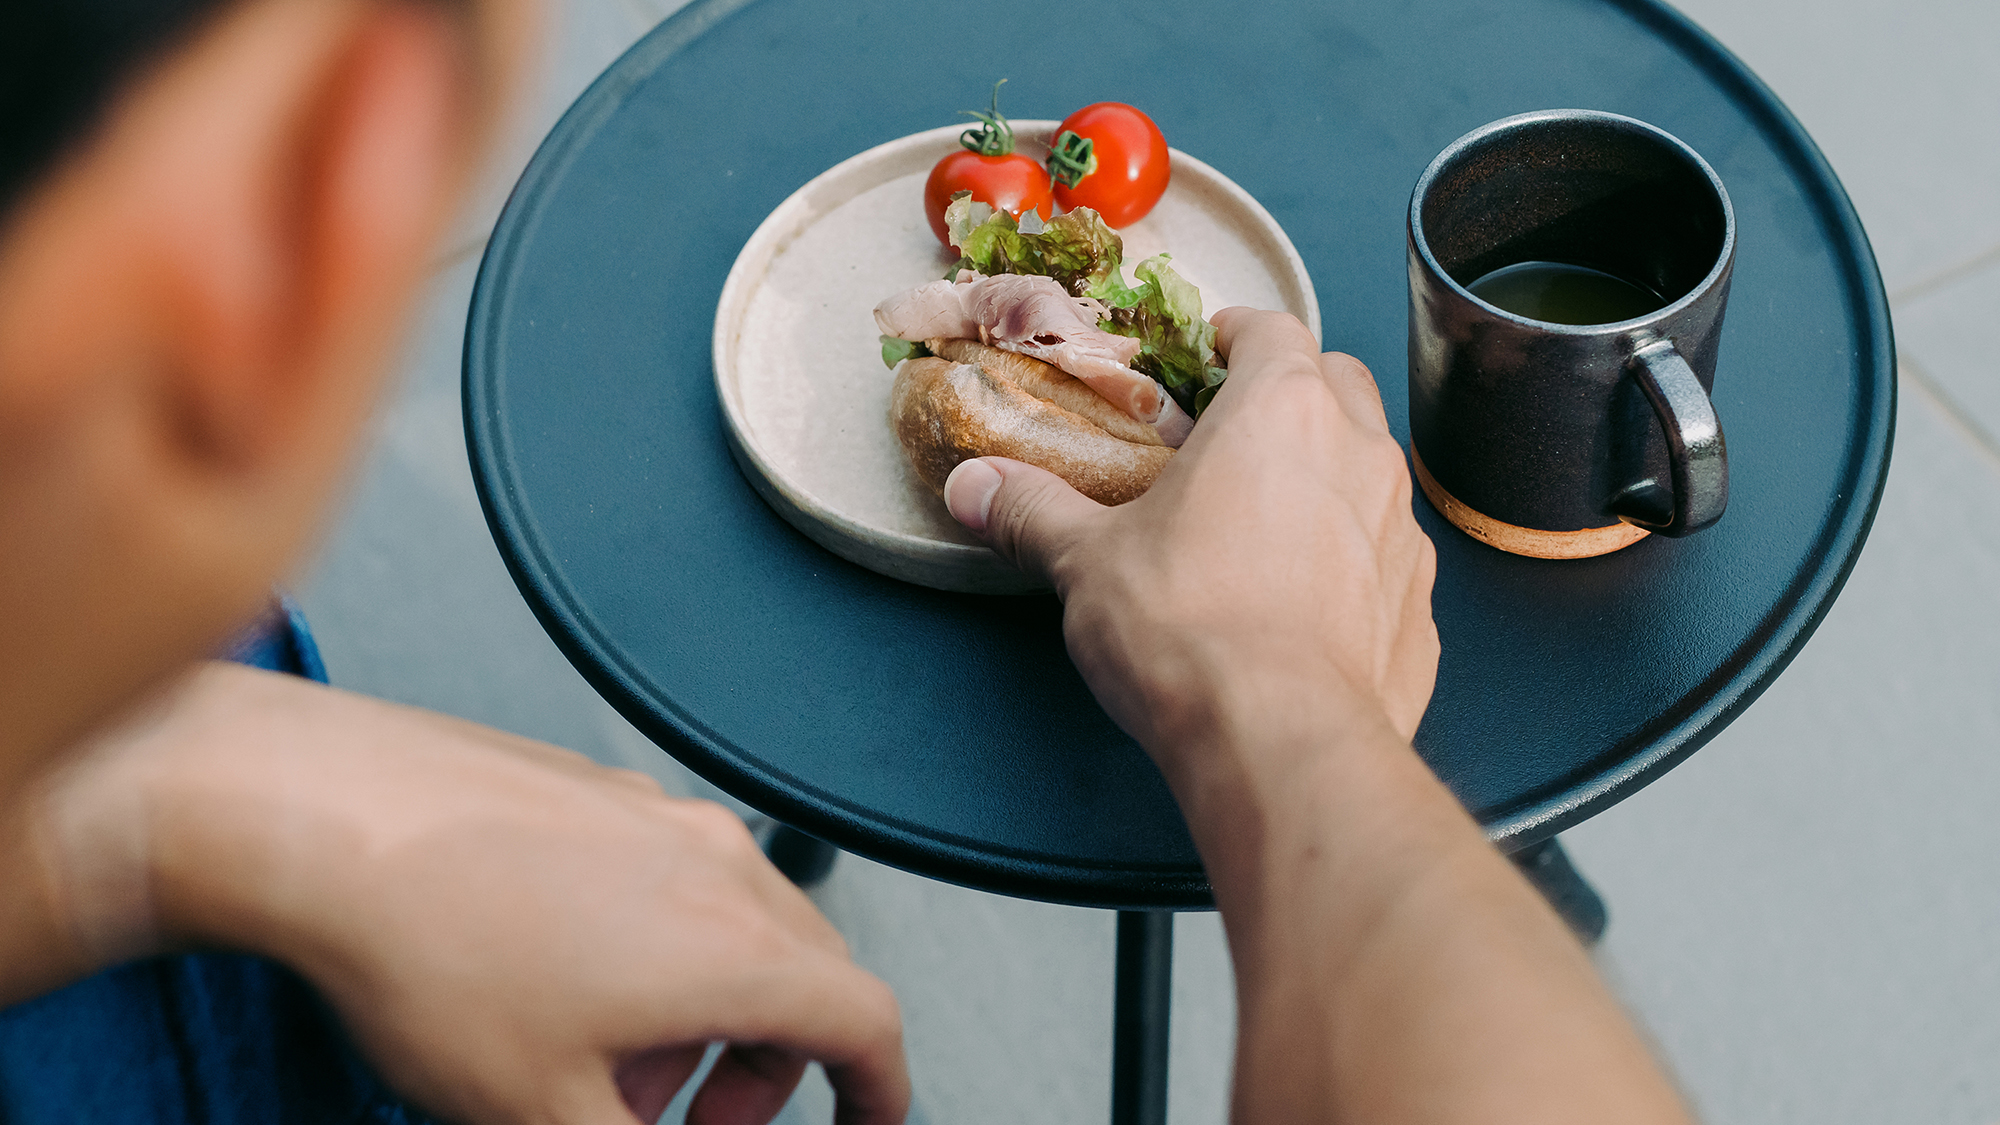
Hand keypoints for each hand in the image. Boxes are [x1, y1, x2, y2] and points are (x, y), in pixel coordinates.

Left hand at [32, 664, 907, 1124]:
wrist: (324, 819)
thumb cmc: (426, 948)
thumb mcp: (542, 1115)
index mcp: (735, 950)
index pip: (868, 1026)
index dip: (879, 1093)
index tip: (867, 1123)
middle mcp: (718, 868)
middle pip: (809, 975)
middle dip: (772, 1066)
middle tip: (698, 1119)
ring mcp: (660, 818)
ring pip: (737, 924)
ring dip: (708, 1009)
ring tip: (610, 1060)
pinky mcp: (599, 794)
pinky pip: (672, 878)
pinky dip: (657, 947)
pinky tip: (561, 984)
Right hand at [942, 308, 1437, 788]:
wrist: (1282, 740)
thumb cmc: (1189, 630)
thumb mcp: (1086, 562)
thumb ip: (1034, 512)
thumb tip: (976, 487)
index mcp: (1280, 410)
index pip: (1273, 330)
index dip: (1238, 335)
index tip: (1209, 353)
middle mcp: (1357, 452)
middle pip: (1338, 383)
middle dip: (1293, 393)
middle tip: (1235, 433)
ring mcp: (1400, 529)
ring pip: (1371, 468)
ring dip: (1328, 475)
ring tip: (1267, 520)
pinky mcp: (1419, 604)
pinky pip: (1387, 558)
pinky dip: (1353, 561)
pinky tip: (1303, 604)